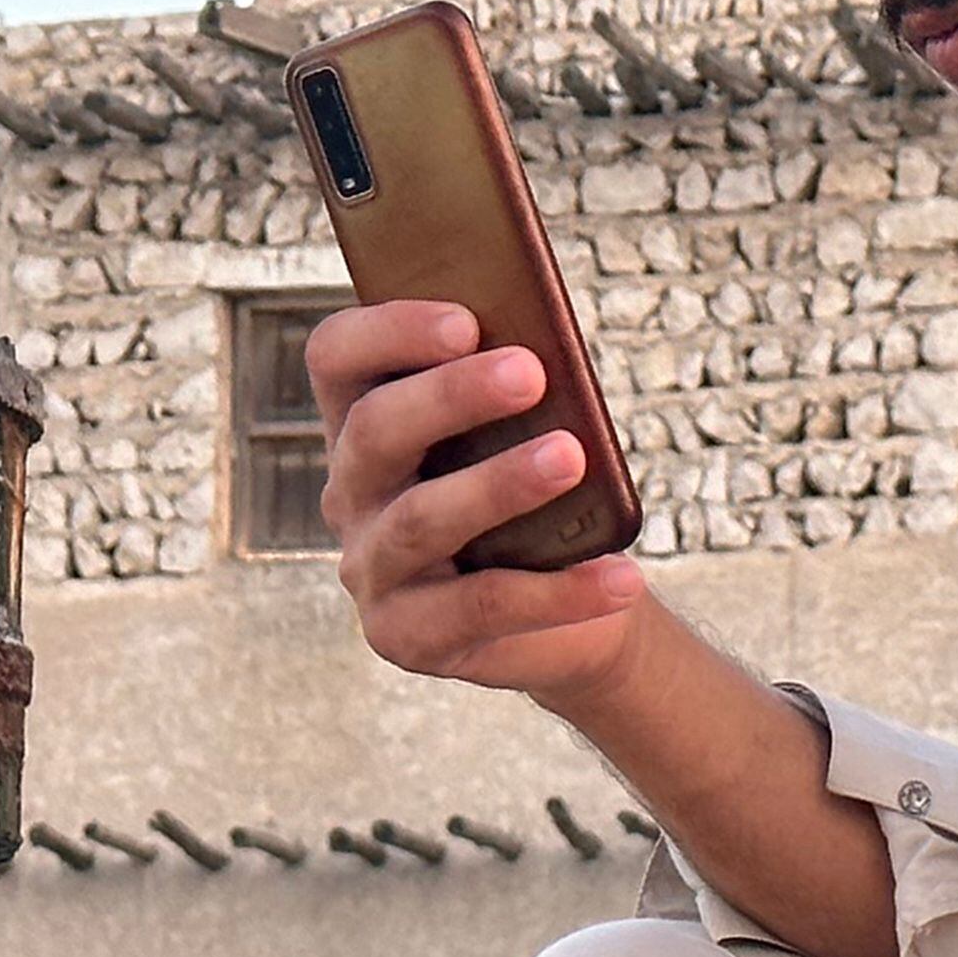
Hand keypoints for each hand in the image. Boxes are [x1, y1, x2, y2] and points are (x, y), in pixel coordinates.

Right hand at [311, 298, 650, 704]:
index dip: (389, 331)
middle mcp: (350, 492)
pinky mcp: (404, 635)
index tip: (466, 321)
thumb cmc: (538, 500)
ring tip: (570, 459)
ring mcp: (371, 568)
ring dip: (497, 485)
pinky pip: (480, 607)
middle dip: (450, 396)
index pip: (337, 357)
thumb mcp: (521, 436)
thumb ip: (516, 393)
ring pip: (419, 519)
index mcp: (363, 422)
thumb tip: (546, 354)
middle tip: (531, 373)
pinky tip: (620, 575)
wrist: (568, 614)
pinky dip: (558, 592)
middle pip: (374, 430)